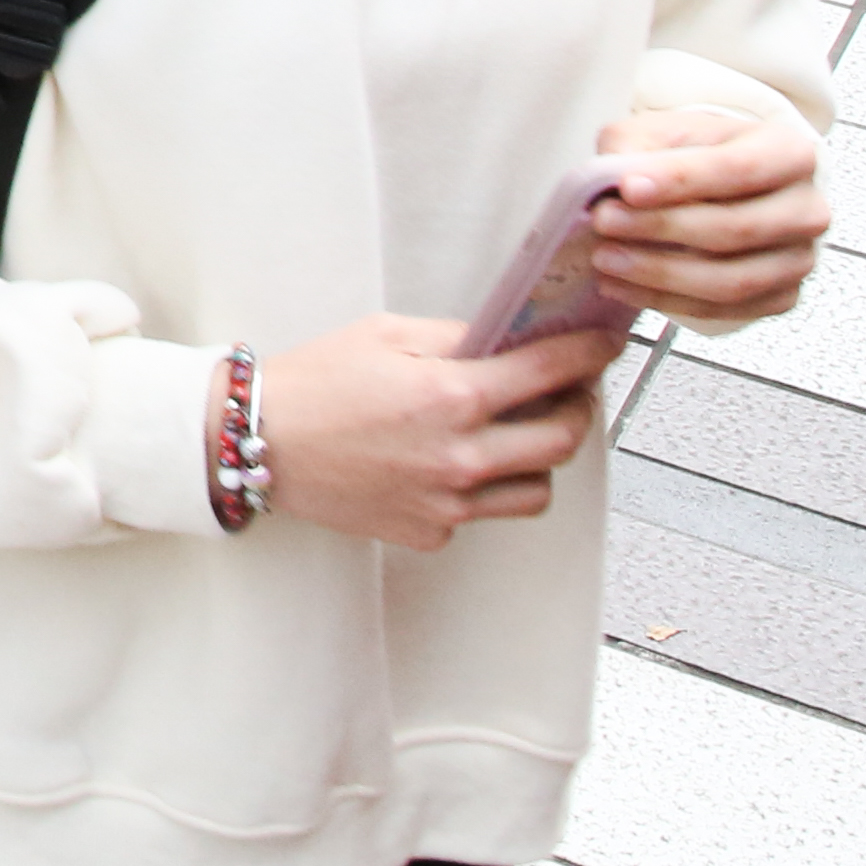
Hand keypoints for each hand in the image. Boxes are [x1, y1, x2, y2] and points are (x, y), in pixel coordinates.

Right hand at [251, 315, 625, 550]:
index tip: (605, 347)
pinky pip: (483, 513)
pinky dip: (481, 488)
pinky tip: (450, 462)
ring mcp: (449, 502)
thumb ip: (455, 337)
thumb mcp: (386, 334)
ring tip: (514, 435)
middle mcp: (461, 456)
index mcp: (452, 396)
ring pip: (536, 490)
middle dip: (577, 410)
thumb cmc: (314, 383)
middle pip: (562, 440)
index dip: (589, 355)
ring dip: (538, 459)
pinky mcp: (431, 531)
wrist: (260, 442)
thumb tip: (506, 340)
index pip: (550, 373)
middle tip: (569, 393)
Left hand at [589, 106, 831, 327]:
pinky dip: (668, 301)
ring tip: (607, 259)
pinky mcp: (782, 297)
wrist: (719, 184)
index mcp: (789, 152)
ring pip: (733, 279)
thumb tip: (615, 177)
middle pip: (737, 228)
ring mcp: (799, 258)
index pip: (739, 168)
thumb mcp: (661, 130)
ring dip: (661, 273)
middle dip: (662, 228)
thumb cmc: (695, 154)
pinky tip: (625, 285)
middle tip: (605, 221)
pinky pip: (726, 310)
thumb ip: (637, 145)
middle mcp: (807, 208)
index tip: (628, 187)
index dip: (681, 181)